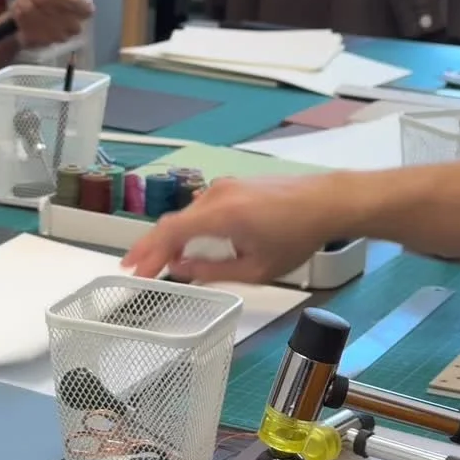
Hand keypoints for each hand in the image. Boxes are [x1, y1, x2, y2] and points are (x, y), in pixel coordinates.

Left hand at [11, 0, 93, 48]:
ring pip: (40, 14)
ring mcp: (62, 36)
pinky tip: (23, 13)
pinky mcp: (46, 43)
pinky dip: (22, 15)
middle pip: (55, 7)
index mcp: (83, 6)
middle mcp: (77, 23)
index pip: (77, 1)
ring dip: (27, 4)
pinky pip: (31, 24)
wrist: (29, 15)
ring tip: (27, 1)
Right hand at [123, 173, 338, 282]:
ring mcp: (225, 187)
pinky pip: (201, 209)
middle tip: (135, 268)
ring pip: (186, 215)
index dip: (147, 254)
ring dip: (170, 238)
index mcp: (220, 215)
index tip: (133, 271)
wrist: (326, 202)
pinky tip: (186, 244)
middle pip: (173, 222)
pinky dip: (188, 228)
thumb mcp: (255, 268)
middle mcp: (217, 195)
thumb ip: (212, 271)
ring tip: (156, 260)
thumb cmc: (297, 237)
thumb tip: (181, 269)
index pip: (170, 233)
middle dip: (152, 247)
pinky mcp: (234, 187)